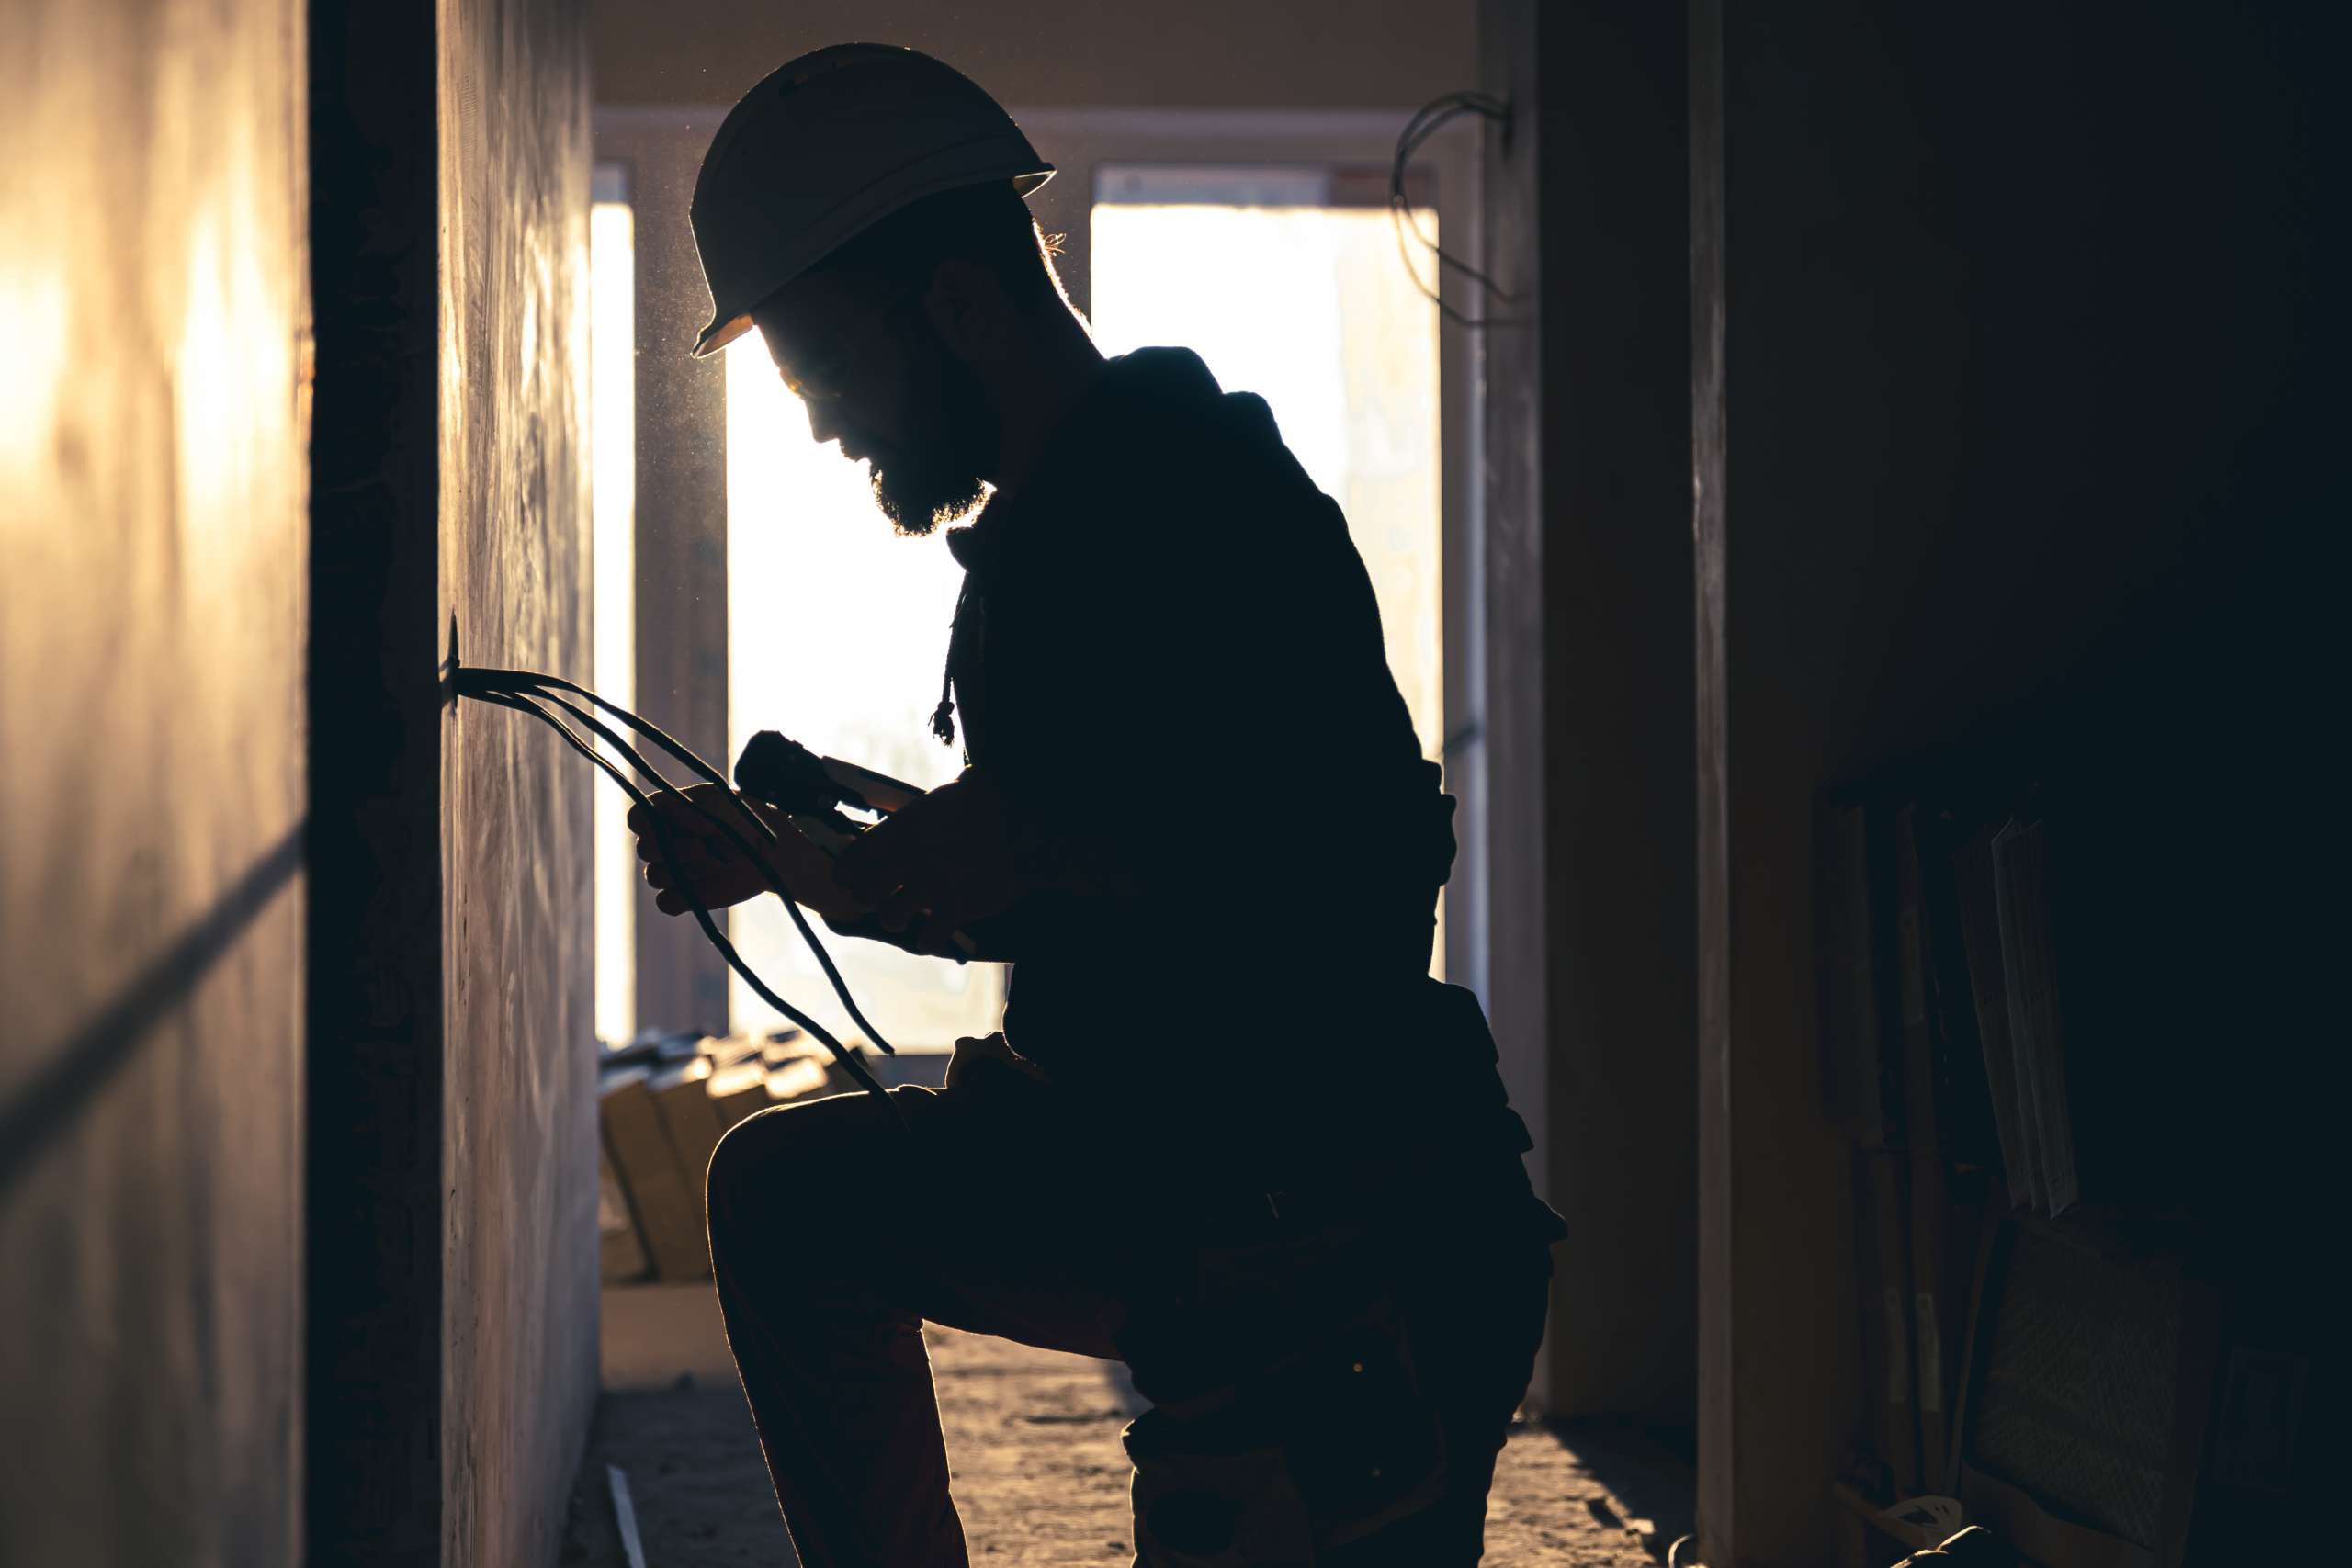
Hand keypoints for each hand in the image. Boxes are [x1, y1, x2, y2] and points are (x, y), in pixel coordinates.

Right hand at [626, 783, 865, 922]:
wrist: (773, 851)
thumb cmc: (746, 819)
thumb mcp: (721, 802)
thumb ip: (691, 806)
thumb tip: (673, 818)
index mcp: (666, 815)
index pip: (636, 818)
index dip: (651, 822)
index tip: (686, 820)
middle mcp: (663, 842)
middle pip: (644, 849)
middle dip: (675, 848)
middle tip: (705, 846)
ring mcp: (672, 871)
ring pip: (654, 876)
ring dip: (684, 870)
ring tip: (716, 863)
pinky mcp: (685, 897)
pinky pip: (665, 903)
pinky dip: (682, 896)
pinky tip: (705, 885)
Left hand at [832, 768, 1028, 950]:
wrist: (1026, 827)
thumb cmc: (986, 805)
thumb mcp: (940, 799)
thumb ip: (911, 817)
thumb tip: (889, 827)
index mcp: (902, 828)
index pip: (854, 858)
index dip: (846, 873)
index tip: (846, 880)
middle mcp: (910, 858)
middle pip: (865, 893)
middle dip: (867, 898)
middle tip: (878, 899)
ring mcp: (932, 886)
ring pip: (890, 918)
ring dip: (895, 919)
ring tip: (904, 917)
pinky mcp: (956, 909)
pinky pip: (926, 938)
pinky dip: (927, 940)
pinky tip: (933, 934)